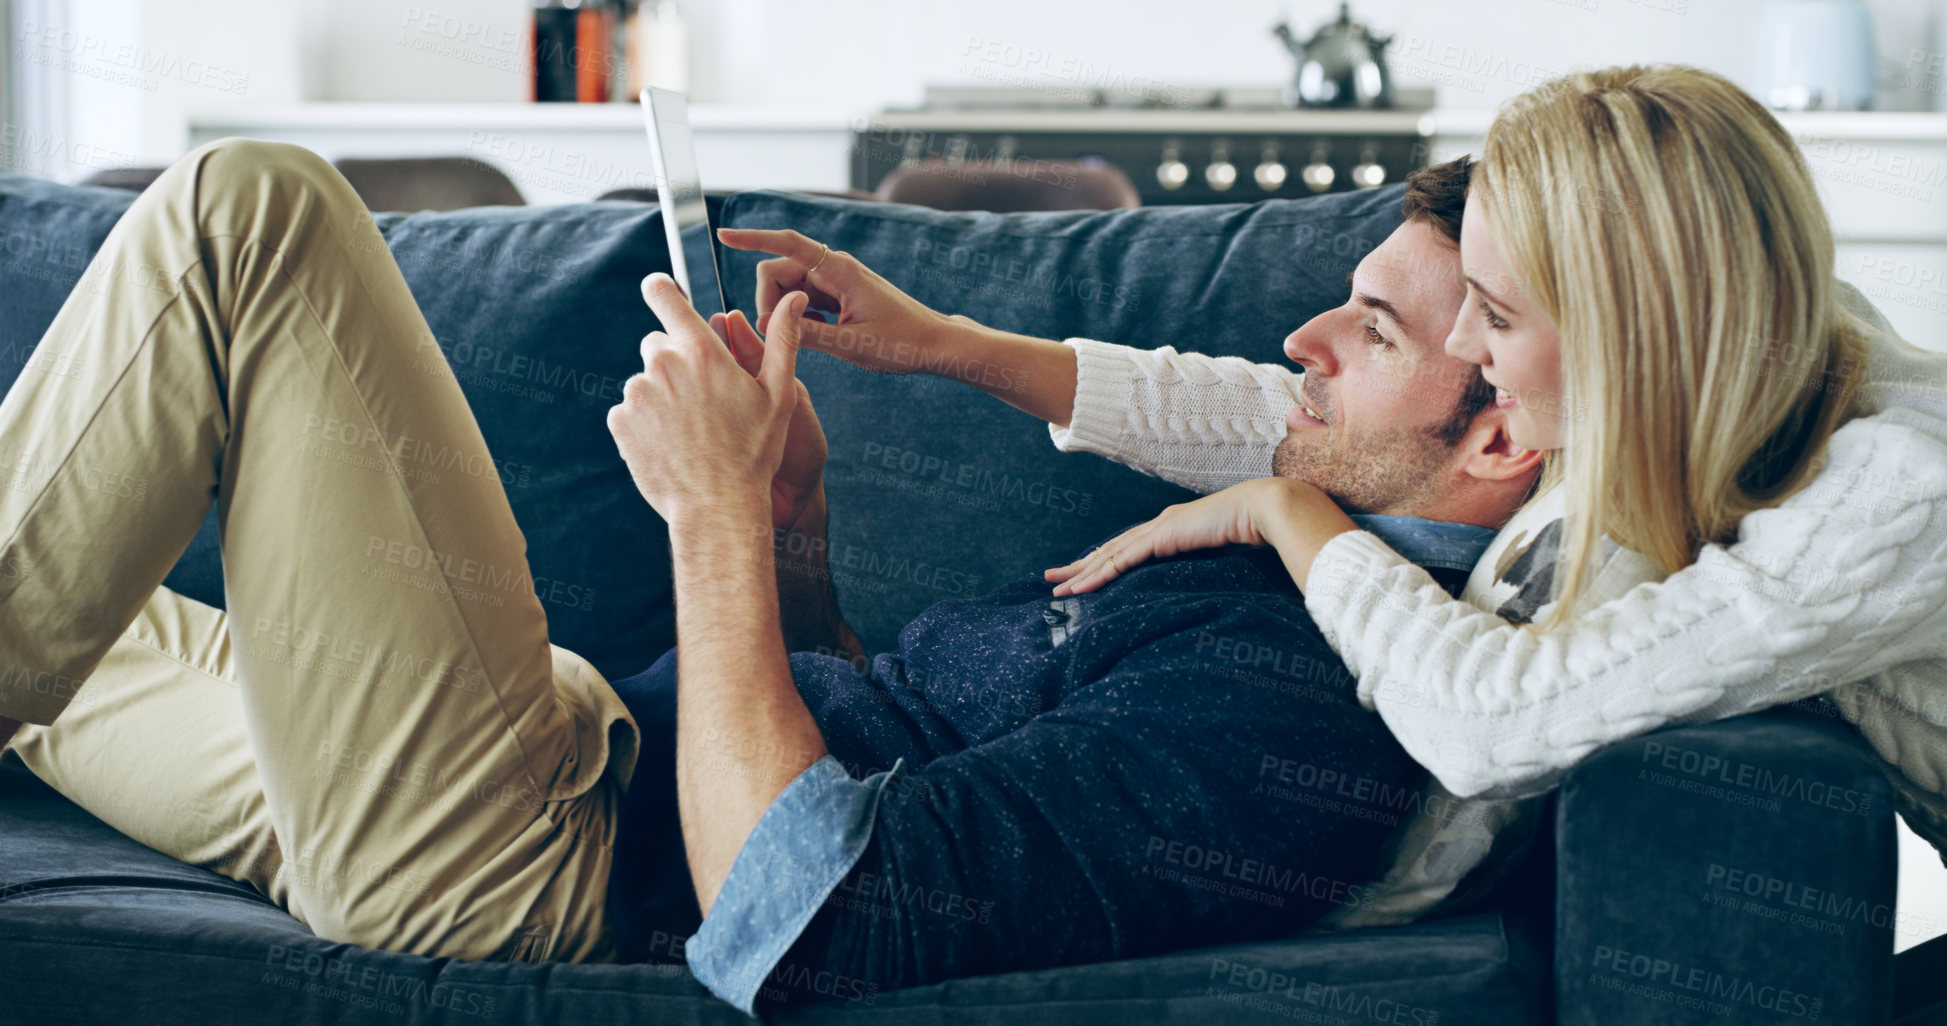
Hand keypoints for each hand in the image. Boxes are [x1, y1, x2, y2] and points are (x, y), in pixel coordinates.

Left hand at [607, 273, 808, 523]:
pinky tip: (672, 445)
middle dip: (675, 362)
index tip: (662, 291)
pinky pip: (629, 411)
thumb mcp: (779, 395)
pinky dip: (645, 423)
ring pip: (645, 381)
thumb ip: (783, 341)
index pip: (664, 294)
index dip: (661, 289)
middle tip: (703, 400)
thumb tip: (795, 300)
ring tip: (690, 431)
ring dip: (661, 397)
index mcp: (701, 350)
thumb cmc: (754, 452)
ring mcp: (637, 393)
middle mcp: (662, 365)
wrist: (718, 507)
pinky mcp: (621, 422)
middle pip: (657, 344)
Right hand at [716, 227, 963, 375]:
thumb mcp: (851, 344)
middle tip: (781, 338)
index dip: (753, 239)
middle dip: (767, 302)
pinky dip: (797, 318)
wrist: (933, 344)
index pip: (787, 244)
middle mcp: (833, 268)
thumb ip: (807, 333)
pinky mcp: (835, 295)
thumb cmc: (901, 343)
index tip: (724, 236)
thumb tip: (767, 325)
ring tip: (806, 341)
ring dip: (783, 313)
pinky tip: (819, 337)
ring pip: (786, 290)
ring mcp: (833, 281)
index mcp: (839, 270)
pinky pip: (801, 301)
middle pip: (775, 272)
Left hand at [1043, 478, 1356, 594]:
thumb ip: (1217, 564)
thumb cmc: (1259, 531)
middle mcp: (1161, 525)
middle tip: (1053, 579)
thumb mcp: (1228, 553)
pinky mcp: (1162, 537)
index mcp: (1174, 527)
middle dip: (1081, 565)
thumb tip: (1221, 587)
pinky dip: (1099, 574)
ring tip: (1057, 588)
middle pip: (1111, 549)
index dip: (1106, 560)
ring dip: (1081, 572)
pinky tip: (1080, 586)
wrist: (1269, 510)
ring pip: (1110, 555)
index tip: (1086, 573)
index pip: (1132, 547)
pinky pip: (1122, 560)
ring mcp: (1160, 529)